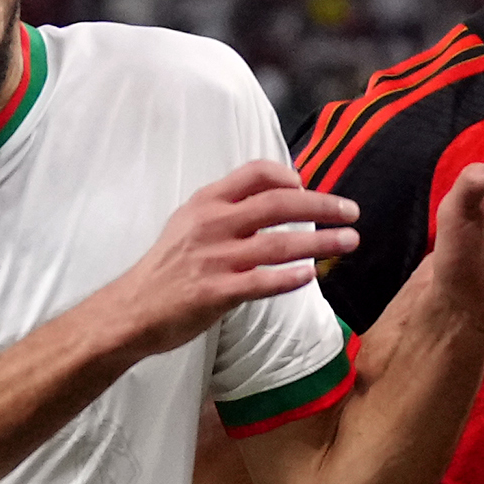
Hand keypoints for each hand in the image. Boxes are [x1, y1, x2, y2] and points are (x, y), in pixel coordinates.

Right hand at [105, 161, 361, 360]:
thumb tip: (275, 200)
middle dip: (322, 206)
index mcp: (206, 202)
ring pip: (279, 244)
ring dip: (321, 242)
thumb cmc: (166, 268)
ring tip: (349, 242)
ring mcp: (215, 259)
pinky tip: (311, 275)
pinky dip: (290, 278)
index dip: (289, 176)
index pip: (256, 173)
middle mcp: (212, 224)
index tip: (309, 187)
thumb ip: (227, 210)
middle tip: (351, 212)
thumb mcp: (189, 223)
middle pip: (278, 204)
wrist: (131, 310)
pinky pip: (262, 282)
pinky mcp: (216, 293)